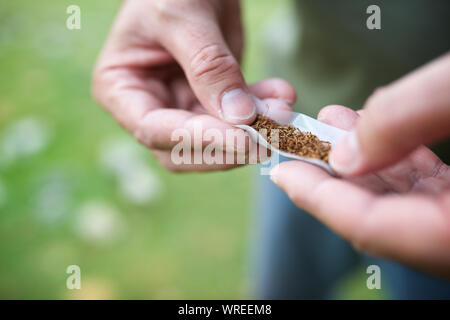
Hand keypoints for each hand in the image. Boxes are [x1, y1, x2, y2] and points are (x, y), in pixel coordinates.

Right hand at [92, 0, 295, 171]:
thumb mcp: (183, 17)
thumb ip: (209, 67)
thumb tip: (240, 116)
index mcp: (121, 89)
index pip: (154, 130)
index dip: (198, 138)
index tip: (242, 138)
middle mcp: (150, 106)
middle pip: (185, 149)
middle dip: (229, 145)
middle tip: (270, 132)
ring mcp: (183, 106)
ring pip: (217, 141)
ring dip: (253, 131)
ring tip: (283, 108)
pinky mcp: (213, 101)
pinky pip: (239, 119)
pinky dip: (262, 111)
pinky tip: (282, 95)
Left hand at [270, 53, 449, 276]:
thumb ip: (404, 121)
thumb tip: (345, 153)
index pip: (367, 226)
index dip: (317, 198)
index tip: (279, 173)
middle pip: (376, 214)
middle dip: (333, 173)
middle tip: (298, 140)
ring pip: (399, 198)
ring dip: (362, 158)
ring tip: (332, 121)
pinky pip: (425, 185)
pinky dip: (397, 156)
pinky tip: (377, 126)